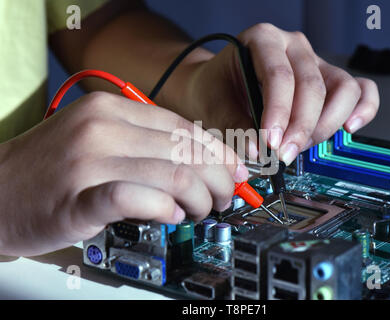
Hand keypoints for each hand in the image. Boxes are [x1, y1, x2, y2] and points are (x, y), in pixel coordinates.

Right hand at [0, 92, 247, 255]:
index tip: (236, 171)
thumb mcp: (98, 136)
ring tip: (200, 211)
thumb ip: (146, 143)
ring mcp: (89, 161)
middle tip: (224, 197)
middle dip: (219, 179)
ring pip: (174, 175)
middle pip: (186, 151)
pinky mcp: (79, 197)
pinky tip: (171, 215)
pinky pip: (138, 198)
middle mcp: (102, 128)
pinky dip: (165, 209)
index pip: (185, 127)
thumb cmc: (52, 168)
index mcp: (112, 109)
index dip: (219, 152)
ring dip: (199, 198)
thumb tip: (201, 161)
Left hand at [184, 23, 378, 164]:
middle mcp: (293, 46)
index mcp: (262, 39)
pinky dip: (362, 109)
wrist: (216, 86)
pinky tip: (348, 128)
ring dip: (326, 125)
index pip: (279, 75)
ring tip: (301, 146)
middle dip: (301, 127)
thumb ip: (236, 127)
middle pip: (313, 86)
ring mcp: (315, 61)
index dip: (279, 113)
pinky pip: (359, 89)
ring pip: (342, 88)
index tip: (272, 143)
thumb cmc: (215, 91)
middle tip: (285, 155)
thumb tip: (258, 151)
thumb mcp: (215, 107)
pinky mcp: (329, 79)